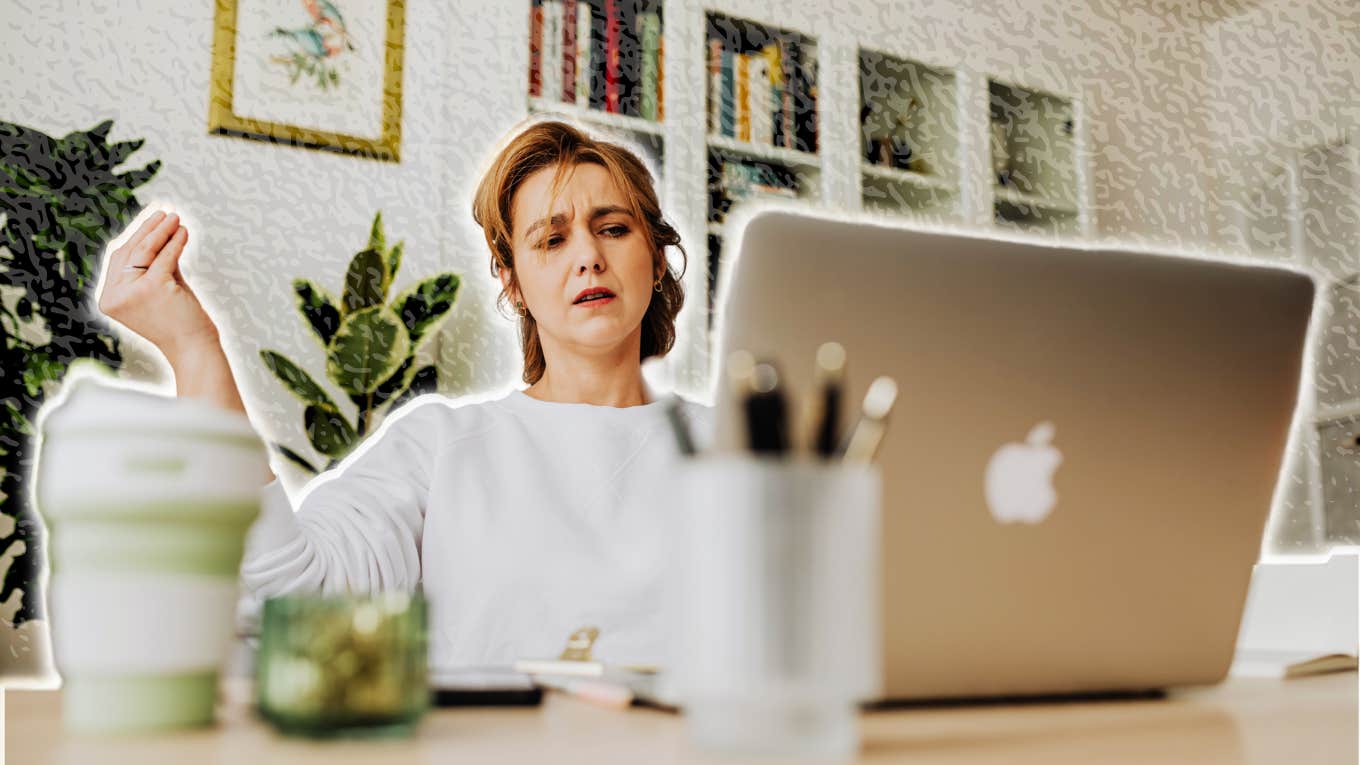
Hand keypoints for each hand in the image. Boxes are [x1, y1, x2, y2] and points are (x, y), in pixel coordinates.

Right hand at [98, 209, 219, 364]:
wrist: (193, 347)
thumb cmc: (177, 318)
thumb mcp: (158, 286)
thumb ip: (153, 263)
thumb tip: (159, 230)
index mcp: (109, 299)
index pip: (118, 259)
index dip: (134, 237)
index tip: (149, 221)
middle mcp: (115, 296)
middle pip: (129, 252)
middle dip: (148, 229)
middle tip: (164, 213)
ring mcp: (131, 292)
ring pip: (145, 251)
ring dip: (161, 230)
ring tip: (175, 218)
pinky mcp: (152, 288)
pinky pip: (165, 257)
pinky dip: (176, 242)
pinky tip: (183, 232)